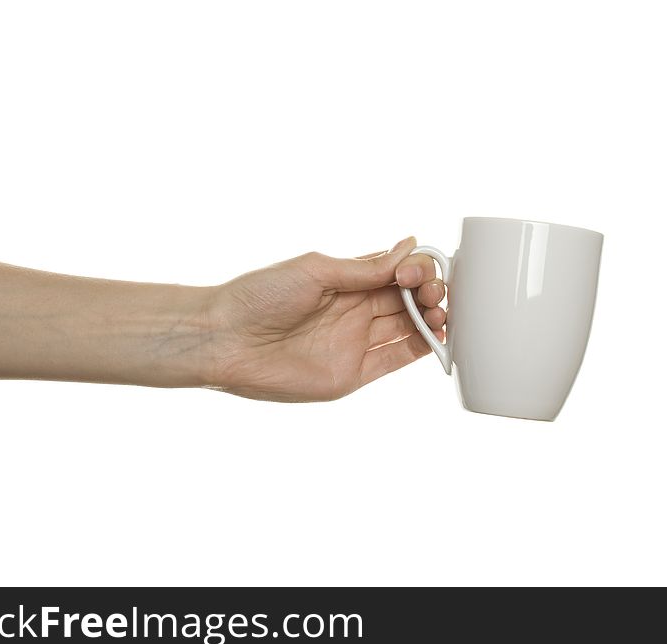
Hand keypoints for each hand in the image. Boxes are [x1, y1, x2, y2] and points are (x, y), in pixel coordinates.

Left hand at [204, 237, 446, 400]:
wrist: (227, 339)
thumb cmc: (260, 296)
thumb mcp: (317, 271)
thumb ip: (365, 268)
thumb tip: (409, 247)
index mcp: (347, 282)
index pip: (397, 273)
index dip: (416, 270)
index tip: (412, 273)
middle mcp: (355, 311)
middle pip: (408, 300)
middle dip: (429, 292)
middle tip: (431, 294)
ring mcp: (355, 342)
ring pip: (408, 328)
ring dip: (432, 318)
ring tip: (440, 312)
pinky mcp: (352, 373)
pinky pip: (396, 359)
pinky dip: (422, 348)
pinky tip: (437, 336)